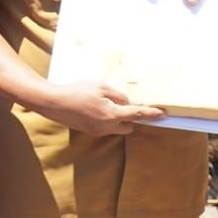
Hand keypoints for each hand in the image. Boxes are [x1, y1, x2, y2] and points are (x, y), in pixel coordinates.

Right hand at [35, 81, 161, 136]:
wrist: (55, 103)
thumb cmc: (78, 91)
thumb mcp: (101, 86)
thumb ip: (118, 95)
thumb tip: (128, 102)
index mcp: (112, 114)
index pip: (137, 115)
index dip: (151, 114)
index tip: (163, 114)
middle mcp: (107, 126)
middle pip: (129, 126)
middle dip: (131, 117)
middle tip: (125, 104)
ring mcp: (98, 131)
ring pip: (117, 128)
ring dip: (118, 119)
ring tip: (106, 104)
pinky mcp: (90, 131)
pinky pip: (106, 127)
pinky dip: (107, 119)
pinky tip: (96, 108)